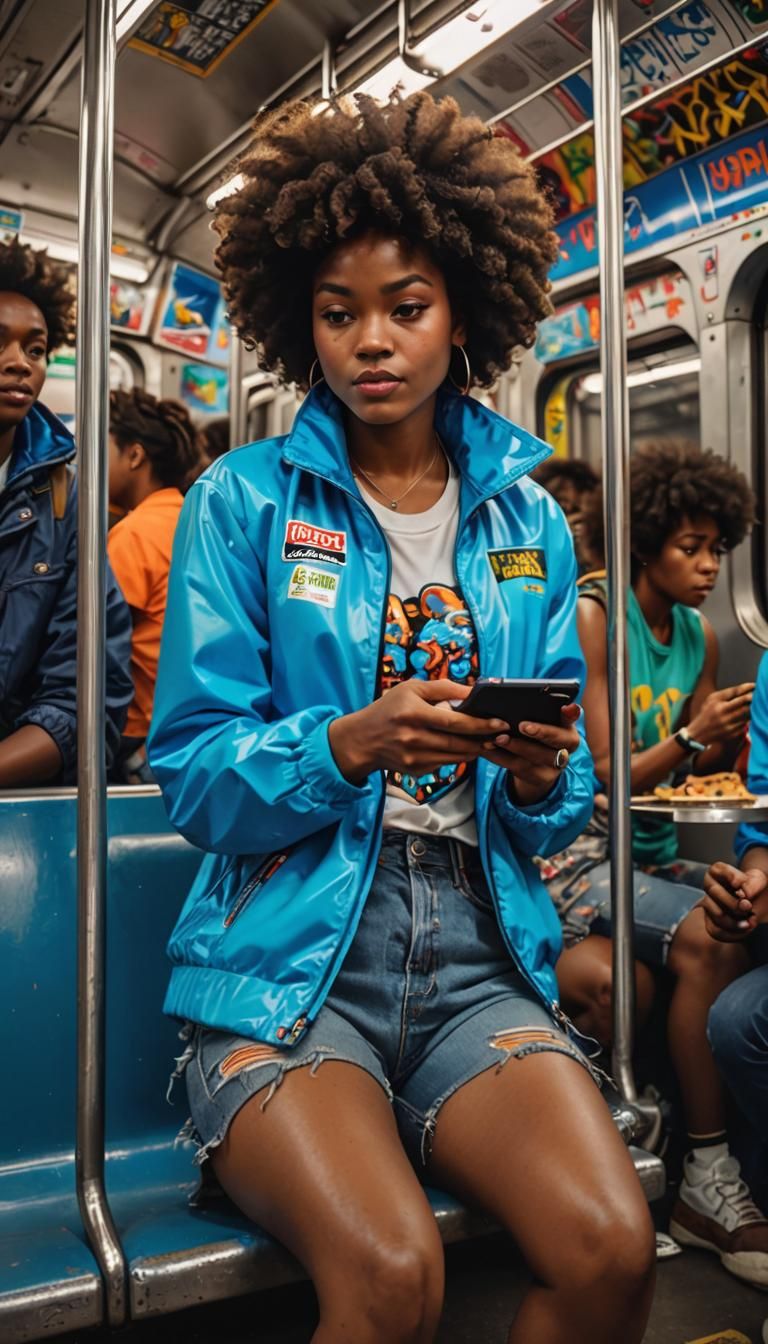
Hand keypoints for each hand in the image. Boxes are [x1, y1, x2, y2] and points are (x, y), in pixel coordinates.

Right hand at [328, 680, 507, 785]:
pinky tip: (465, 748)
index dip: (480, 724)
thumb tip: (473, 691)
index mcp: (413, 713)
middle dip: (483, 739)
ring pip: (455, 757)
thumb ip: (443, 688)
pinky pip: (445, 764)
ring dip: (474, 750)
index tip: (499, 722)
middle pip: (459, 743)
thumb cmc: (389, 709)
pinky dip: (457, 757)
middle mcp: (414, 738)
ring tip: (487, 741)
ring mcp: (415, 758)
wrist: (362, 740)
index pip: (455, 722)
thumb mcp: (411, 689)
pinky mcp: (416, 770)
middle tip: (501, 734)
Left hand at [479, 703, 581, 806]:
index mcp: (568, 728)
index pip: (573, 718)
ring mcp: (555, 766)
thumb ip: (539, 710)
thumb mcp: (541, 723)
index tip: (566, 707)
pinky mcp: (540, 778)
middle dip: (541, 732)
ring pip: (536, 756)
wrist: (535, 767)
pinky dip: (500, 757)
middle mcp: (566, 748)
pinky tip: (488, 748)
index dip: (570, 713)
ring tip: (498, 738)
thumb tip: (519, 691)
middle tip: (523, 725)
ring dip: (515, 746)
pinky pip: (518, 767)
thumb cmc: (535, 736)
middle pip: (557, 740)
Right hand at [688, 683, 753, 745]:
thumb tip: (746, 689)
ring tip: (752, 705)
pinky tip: (746, 716)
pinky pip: (745, 723)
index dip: (747, 687)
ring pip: (747, 713)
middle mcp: (722, 712)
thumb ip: (727, 693)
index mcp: (716, 702)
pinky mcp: (732, 733)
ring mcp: (728, 724)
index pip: (736, 691)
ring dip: (752, 708)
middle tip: (757, 695)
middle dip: (753, 697)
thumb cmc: (707, 713)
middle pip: (744, 702)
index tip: (755, 685)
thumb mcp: (711, 699)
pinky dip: (747, 719)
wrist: (699, 733)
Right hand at [700, 861, 767, 941]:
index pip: (718, 870)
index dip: (730, 877)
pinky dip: (734, 932)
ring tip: (750, 922)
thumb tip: (744, 895)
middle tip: (749, 906)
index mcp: (717, 871)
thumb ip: (753, 883)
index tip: (740, 884)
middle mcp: (709, 886)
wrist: (755, 902)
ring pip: (717, 914)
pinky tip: (746, 928)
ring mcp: (708, 905)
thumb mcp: (758, 880)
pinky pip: (718, 931)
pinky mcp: (711, 922)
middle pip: (715, 893)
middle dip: (734, 903)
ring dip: (736, 920)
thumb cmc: (754, 887)